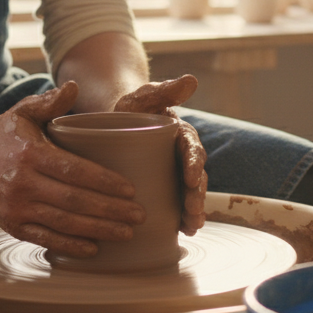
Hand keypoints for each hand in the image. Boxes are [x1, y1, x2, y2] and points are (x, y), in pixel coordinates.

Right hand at [0, 81, 145, 256]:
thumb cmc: (4, 135)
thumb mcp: (24, 112)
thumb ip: (50, 102)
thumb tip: (74, 87)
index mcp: (31, 154)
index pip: (74, 170)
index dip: (104, 182)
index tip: (130, 189)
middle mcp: (22, 183)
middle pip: (74, 200)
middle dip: (110, 210)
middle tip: (139, 215)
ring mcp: (16, 208)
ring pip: (63, 223)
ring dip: (98, 230)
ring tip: (126, 233)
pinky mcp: (11, 226)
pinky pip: (45, 239)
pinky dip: (70, 246)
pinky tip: (94, 248)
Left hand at [113, 74, 207, 234]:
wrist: (115, 122)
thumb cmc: (130, 108)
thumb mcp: (143, 97)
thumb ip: (164, 90)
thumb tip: (191, 80)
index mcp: (181, 135)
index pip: (192, 150)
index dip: (194, 165)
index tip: (191, 178)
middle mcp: (182, 157)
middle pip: (195, 178)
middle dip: (196, 195)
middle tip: (193, 210)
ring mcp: (174, 174)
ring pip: (189, 194)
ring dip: (193, 210)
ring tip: (192, 225)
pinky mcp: (165, 188)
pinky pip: (177, 205)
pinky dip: (182, 218)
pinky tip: (183, 231)